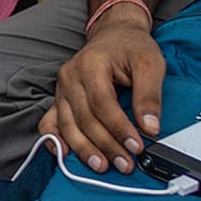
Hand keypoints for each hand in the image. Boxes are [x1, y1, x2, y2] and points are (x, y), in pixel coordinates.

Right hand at [39, 11, 163, 173]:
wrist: (114, 35)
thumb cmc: (131, 47)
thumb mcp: (150, 63)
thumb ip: (150, 95)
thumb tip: (150, 127)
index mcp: (91, 64)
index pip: (102, 104)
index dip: (119, 128)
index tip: (136, 146)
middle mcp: (70, 77)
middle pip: (84, 118)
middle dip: (105, 145)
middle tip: (125, 164)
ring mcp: (61, 89)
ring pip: (67, 125)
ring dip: (84, 149)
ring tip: (102, 166)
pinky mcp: (59, 99)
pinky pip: (49, 123)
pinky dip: (55, 141)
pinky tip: (65, 155)